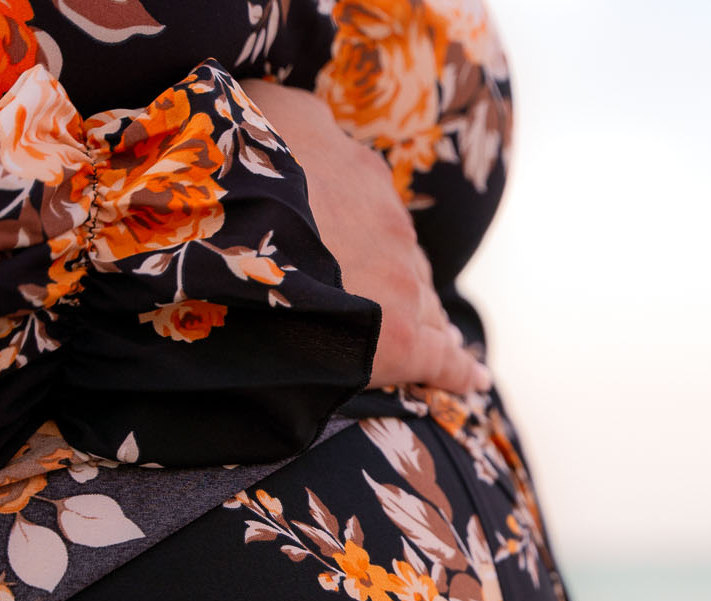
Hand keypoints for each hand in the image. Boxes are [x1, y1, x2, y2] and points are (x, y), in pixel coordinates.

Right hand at [239, 78, 489, 393]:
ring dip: (424, 321)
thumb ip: (299, 118)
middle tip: (379, 303)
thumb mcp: (268, 110)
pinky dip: (460, 371)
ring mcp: (400, 284)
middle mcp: (389, 226)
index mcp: (359, 173)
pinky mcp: (398, 341)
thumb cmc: (236, 170)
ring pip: (424, 306)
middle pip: (403, 260)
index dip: (367, 232)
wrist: (235, 230)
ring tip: (429, 341)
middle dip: (394, 281)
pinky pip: (441, 358)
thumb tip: (312, 125)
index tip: (357, 247)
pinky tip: (475, 381)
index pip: (376, 209)